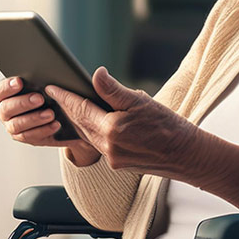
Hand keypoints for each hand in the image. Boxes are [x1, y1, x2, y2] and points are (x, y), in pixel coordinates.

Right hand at [0, 76, 100, 163]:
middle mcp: (12, 108)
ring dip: (31, 120)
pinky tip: (55, 125)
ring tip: (51, 114)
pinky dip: (40, 131)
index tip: (20, 81)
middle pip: (4, 109)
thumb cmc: (74, 95)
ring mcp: (19, 124)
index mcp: (15, 89)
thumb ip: (84, 77)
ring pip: (14, 126)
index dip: (6, 86)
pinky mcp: (31, 136)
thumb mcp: (77, 83)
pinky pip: (29, 138)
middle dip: (21, 103)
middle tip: (40, 98)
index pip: (0, 90)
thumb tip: (101, 72)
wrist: (81, 119)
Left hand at [44, 67, 200, 175]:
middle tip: (55, 94)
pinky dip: (91, 131)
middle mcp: (107, 147)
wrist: (186, 155)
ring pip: (87, 135)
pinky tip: (90, 122)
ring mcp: (111, 158)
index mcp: (111, 129)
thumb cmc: (167, 125)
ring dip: (77, 121)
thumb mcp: (140, 101)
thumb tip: (96, 74)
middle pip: (79, 124)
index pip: (80, 109)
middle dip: (67, 108)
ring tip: (69, 106)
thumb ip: (113, 90)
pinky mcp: (117, 164)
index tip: (52, 87)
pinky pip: (97, 144)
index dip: (64, 97)